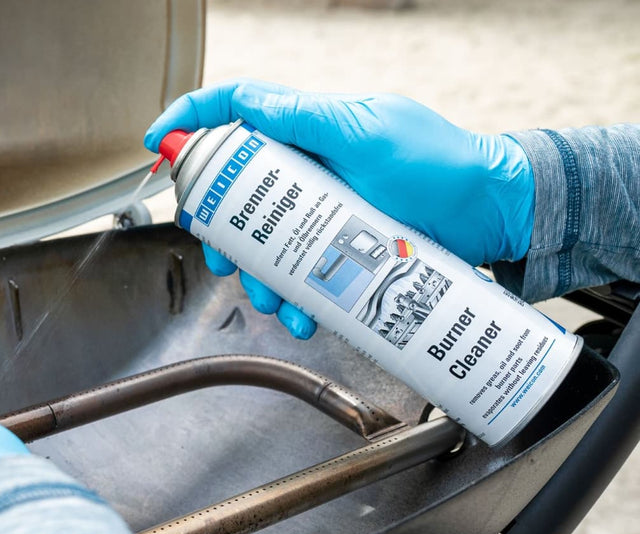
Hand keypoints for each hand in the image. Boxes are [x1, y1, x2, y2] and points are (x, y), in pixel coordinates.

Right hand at [145, 80, 534, 338]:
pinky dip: (292, 301)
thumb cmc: (440, 164)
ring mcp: (320, 215)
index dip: (188, 124)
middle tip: (219, 252)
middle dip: (216, 229)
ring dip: (253, 277)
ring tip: (272, 298)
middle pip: (233, 194)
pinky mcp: (338, 253)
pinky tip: (303, 314)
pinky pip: (298, 279)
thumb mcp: (369, 130)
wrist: (493, 215)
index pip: (233, 113)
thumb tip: (247, 104)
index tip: (154, 147)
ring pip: (260, 247)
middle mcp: (305, 173)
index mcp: (305, 132)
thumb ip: (307, 116)